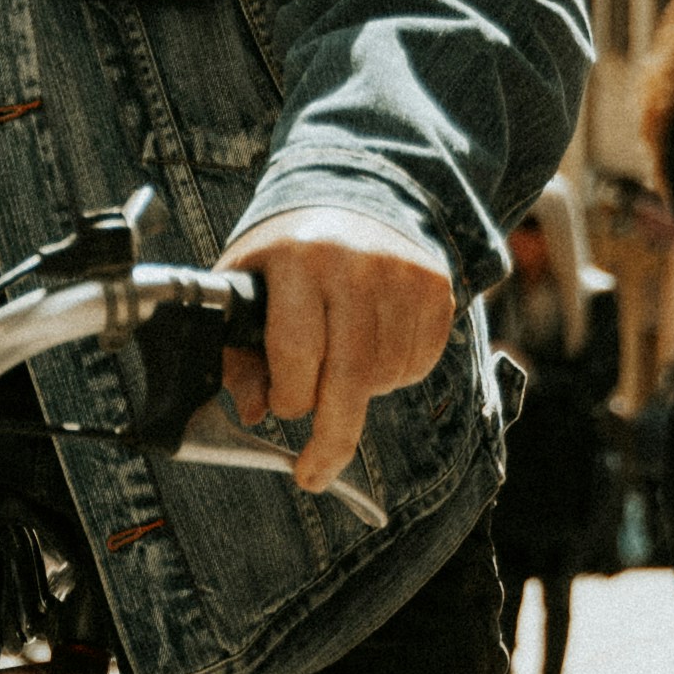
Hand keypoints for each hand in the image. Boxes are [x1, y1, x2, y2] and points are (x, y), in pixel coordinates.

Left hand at [221, 213, 455, 495]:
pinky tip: (369, 349)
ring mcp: (404, 275)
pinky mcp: (436, 287)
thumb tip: (253, 412)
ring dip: (359, 395)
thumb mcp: (244, 291)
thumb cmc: (284, 257)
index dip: (288, 398)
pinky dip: (393, 376)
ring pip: (386, 377)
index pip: (298, 354)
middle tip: (314, 475)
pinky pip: (418, 364)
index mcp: (299, 259)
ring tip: (338, 365)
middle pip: (351, 378)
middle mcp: (357, 264)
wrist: (349, 197)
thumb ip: (237, 353)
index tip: (281, 410)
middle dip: (332, 439)